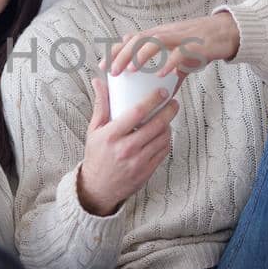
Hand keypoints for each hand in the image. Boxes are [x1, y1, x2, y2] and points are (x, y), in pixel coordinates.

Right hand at [76, 76, 179, 216]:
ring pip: (162, 138)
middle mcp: (126, 149)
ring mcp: (138, 161)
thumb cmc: (97, 155)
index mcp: (111, 136)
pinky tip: (164, 133)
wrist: (98, 187)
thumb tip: (99, 81)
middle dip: (169, 111)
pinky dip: (166, 140)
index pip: (137, 113)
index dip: (153, 100)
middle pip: (156, 125)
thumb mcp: (94, 130)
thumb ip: (101, 105)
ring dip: (169, 125)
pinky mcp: (147, 171)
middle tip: (173, 102)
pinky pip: (164, 151)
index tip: (162, 92)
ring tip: (168, 118)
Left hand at [103, 13, 239, 81]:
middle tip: (112, 71)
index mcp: (159, 35)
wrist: (226, 33)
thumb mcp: (179, 56)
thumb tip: (160, 93)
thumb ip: (168, 71)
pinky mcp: (195, 45)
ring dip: (141, 55)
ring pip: (155, 41)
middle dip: (122, 54)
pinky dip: (169, 63)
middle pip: (138, 39)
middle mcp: (166, 33)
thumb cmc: (201, 45)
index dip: (115, 51)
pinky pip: (179, 53)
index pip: (131, 39)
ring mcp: (180, 38)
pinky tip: (160, 75)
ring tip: (131, 70)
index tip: (103, 66)